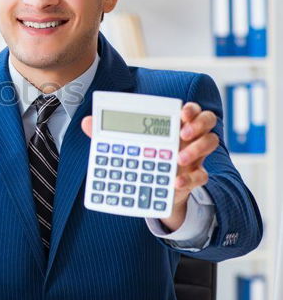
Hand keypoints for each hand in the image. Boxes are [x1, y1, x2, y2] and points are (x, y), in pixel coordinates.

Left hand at [81, 102, 218, 230]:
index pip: (190, 110)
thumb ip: (108, 134)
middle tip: (183, 132)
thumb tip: (86, 122)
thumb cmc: (141, 159)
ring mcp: (195, 156)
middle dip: (198, 123)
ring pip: (211, 143)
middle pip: (208, 121)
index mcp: (173, 125)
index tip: (182, 112)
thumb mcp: (125, 145)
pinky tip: (175, 182)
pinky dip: (190, 178)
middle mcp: (189, 137)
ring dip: (197, 149)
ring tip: (178, 158)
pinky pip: (202, 175)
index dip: (191, 109)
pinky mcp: (194, 176)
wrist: (152, 190)